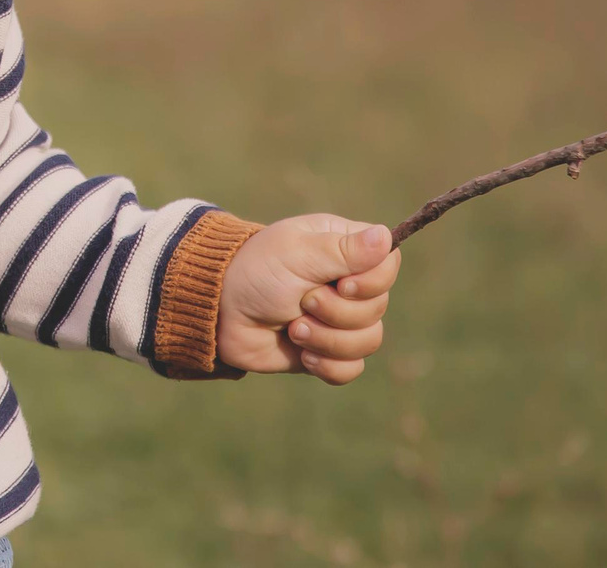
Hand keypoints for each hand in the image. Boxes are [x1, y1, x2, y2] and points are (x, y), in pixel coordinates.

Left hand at [216, 215, 401, 383]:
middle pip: (379, 308)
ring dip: (328, 339)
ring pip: (369, 341)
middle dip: (337, 312)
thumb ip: (344, 250)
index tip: (339, 283)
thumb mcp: (298, 254)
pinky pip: (351, 368)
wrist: (218, 312)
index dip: (371, 282)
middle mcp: (346, 282)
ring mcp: (338, 319)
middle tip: (301, 302)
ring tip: (295, 328)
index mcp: (344, 248)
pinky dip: (328, 365)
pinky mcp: (325, 351)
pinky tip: (301, 354)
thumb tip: (386, 237)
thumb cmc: (256, 271)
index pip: (388, 265)